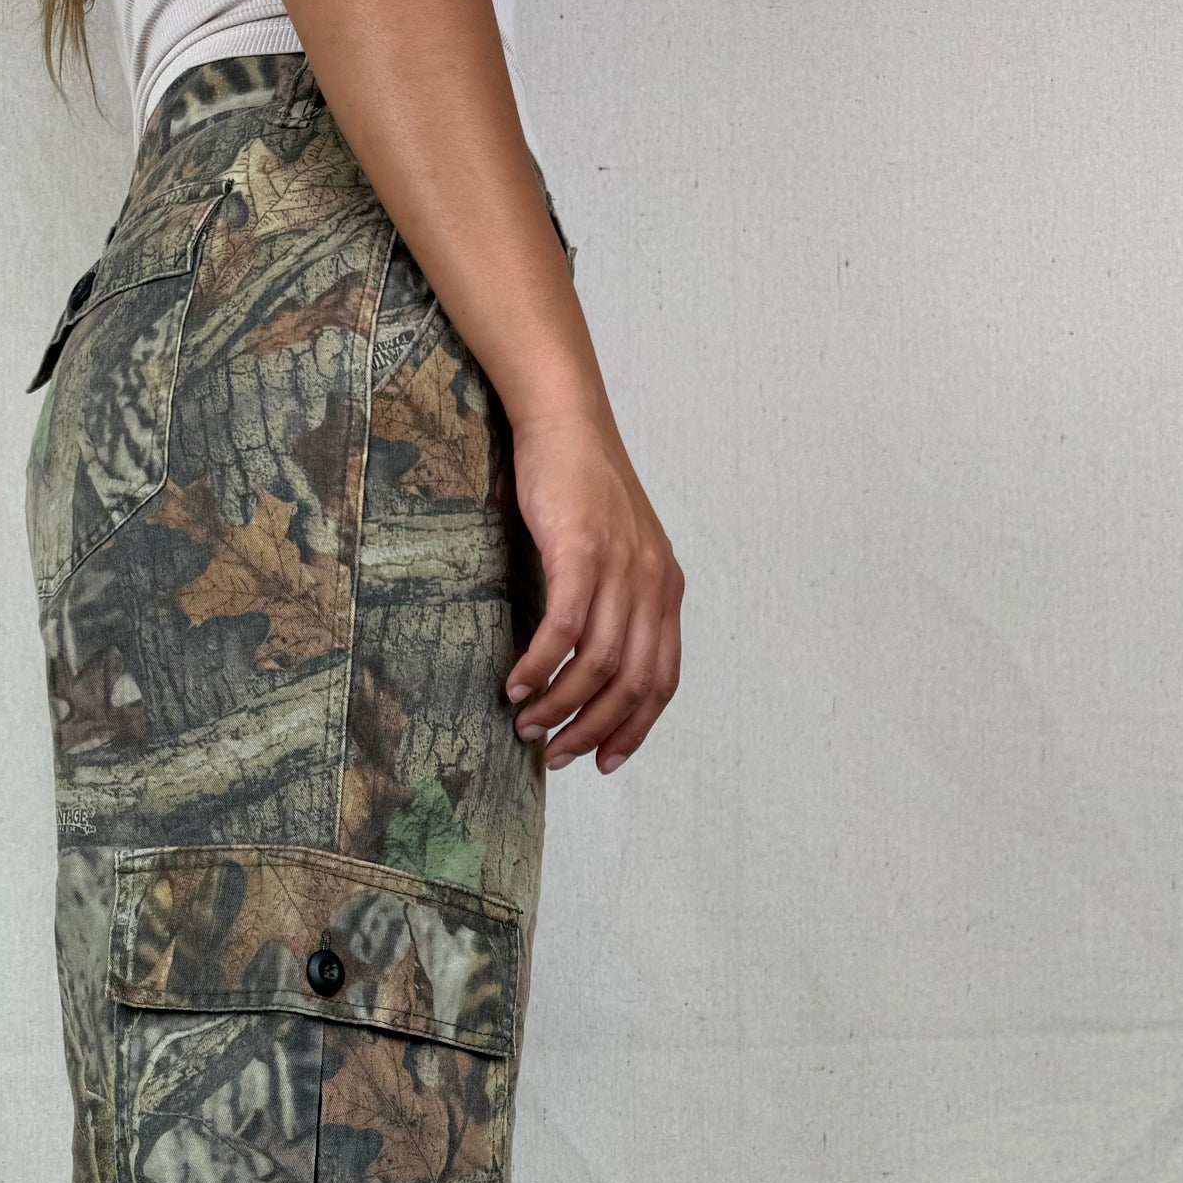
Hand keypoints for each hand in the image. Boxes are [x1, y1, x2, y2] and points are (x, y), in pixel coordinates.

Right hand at [503, 406, 683, 772]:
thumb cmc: (581, 489)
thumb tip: (594, 667)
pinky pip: (564, 631)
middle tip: (556, 754)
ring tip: (527, 725)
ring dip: (560, 706)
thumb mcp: (616, 552)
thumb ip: (619, 604)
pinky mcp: (582, 552)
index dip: (634, 729)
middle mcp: (653, 582)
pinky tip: (516, 685)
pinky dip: (540, 667)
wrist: (565, 422)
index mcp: (666, 588)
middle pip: (633, 683)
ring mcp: (621, 567)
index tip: (604, 761)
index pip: (662, 680)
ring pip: (598, 664)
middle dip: (594, 730)